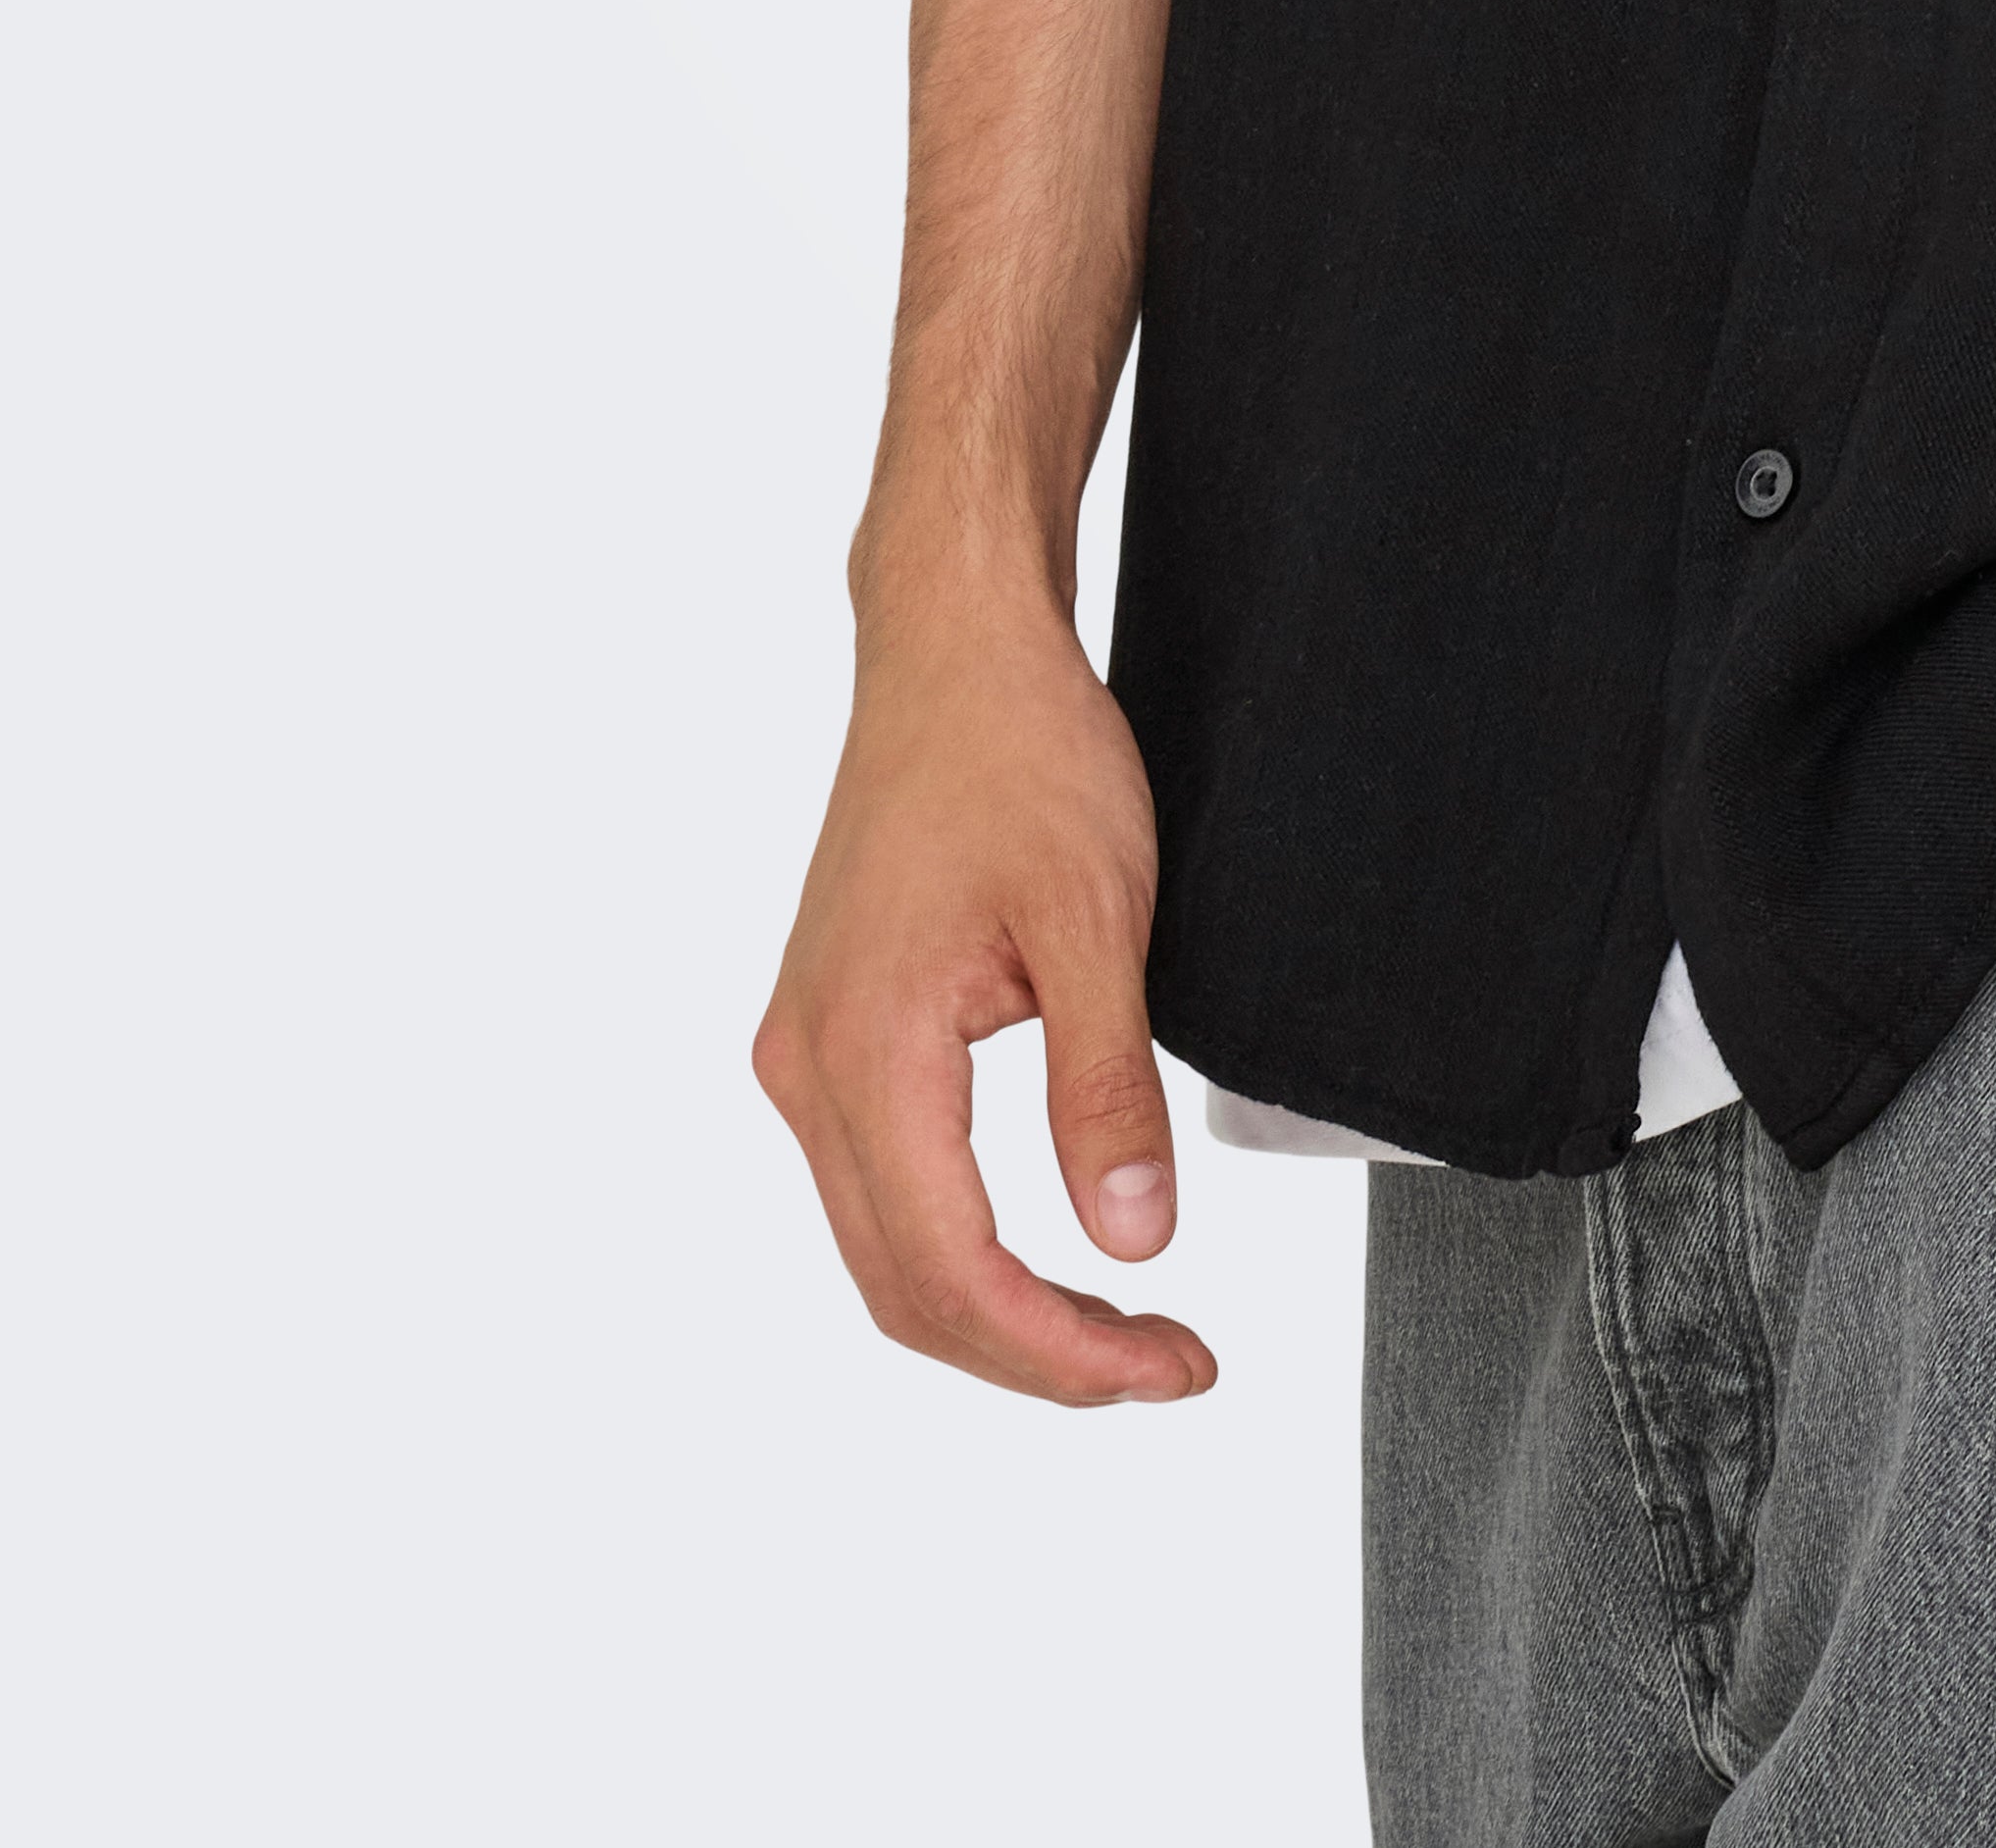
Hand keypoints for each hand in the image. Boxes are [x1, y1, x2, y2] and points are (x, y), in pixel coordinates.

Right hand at [753, 592, 1214, 1407]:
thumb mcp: (1098, 917)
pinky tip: (1045, 1251)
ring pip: (886, 1249)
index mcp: (865, 1050)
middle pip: (906, 1287)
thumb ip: (1105, 1088)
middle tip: (1169, 1361)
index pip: (951, 1271)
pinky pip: (880, 1186)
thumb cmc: (1022, 753)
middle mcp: (806, 1068)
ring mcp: (805, 1052)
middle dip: (1038, 1353)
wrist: (953, 647)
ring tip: (1125, 1326)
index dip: (1064, 1349)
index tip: (1175, 1364)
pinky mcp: (829, 1031)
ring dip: (997, 1308)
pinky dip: (959, 1245)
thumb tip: (1135, 1240)